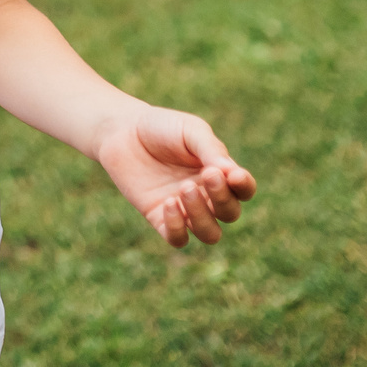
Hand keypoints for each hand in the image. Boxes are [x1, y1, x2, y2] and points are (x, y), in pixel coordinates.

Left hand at [96, 107, 256, 247]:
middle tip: (206, 175)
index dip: (245, 187)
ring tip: (184, 189)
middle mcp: (206, 195)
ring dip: (202, 217)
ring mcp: (184, 209)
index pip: (243, 190)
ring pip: (209, 233)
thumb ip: (211, 150)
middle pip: (230, 214)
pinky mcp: (159, 217)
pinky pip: (178, 239)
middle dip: (222, 198)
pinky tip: (168, 203)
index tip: (234, 175)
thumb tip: (234, 173)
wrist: (122, 131)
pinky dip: (177, 227)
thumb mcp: (190, 131)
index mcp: (219, 173)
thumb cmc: (161, 127)